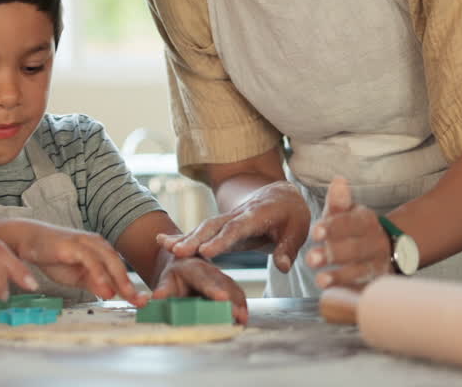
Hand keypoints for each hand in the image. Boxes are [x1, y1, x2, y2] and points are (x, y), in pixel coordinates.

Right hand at [11, 221, 143, 305]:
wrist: (29, 241)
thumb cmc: (52, 256)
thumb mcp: (76, 276)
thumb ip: (93, 283)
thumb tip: (111, 294)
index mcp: (99, 251)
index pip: (118, 270)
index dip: (130, 286)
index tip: (142, 302)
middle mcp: (96, 244)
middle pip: (119, 265)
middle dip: (130, 284)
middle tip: (141, 302)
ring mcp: (86, 242)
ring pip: (109, 260)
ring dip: (119, 279)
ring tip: (128, 296)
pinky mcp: (74, 244)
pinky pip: (91, 259)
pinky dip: (99, 273)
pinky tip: (104, 287)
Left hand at [150, 257, 249, 323]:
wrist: (182, 266)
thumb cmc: (173, 278)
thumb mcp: (165, 282)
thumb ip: (162, 291)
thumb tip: (153, 298)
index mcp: (193, 268)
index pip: (204, 279)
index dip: (213, 289)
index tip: (221, 298)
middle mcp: (211, 270)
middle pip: (224, 285)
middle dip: (232, 300)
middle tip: (238, 315)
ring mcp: (222, 277)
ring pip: (233, 289)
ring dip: (239, 304)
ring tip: (242, 320)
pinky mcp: (229, 285)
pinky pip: (238, 294)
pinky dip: (242, 305)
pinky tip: (244, 318)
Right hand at [156, 180, 310, 273]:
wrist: (280, 195)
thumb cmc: (291, 214)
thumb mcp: (298, 229)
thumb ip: (288, 248)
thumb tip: (281, 266)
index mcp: (256, 215)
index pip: (236, 228)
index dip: (221, 240)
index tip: (206, 252)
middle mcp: (236, 215)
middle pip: (212, 226)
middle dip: (194, 239)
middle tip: (177, 252)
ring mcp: (226, 219)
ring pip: (203, 227)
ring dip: (185, 237)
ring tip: (166, 247)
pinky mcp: (220, 226)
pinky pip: (201, 232)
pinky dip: (183, 237)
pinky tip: (164, 243)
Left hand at [306, 176, 390, 289]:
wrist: (388, 246)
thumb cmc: (354, 227)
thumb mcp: (346, 212)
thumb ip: (339, 201)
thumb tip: (339, 181)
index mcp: (366, 222)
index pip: (350, 223)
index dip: (334, 228)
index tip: (316, 232)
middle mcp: (375, 242)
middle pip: (356, 249)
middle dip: (333, 254)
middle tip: (310, 259)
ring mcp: (379, 263)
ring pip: (362, 271)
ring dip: (341, 277)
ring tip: (320, 281)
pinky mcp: (379, 282)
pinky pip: (368, 288)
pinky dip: (355, 293)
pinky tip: (339, 297)